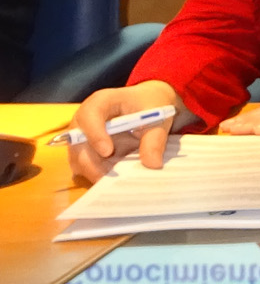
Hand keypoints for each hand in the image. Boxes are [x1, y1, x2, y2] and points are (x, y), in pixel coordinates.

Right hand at [64, 80, 181, 183]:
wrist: (145, 104)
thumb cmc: (148, 105)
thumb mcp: (157, 117)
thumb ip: (155, 139)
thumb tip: (152, 164)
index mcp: (102, 102)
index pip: (89, 115)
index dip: (95, 134)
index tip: (107, 151)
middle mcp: (84, 119)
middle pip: (77, 142)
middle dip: (91, 163)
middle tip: (110, 178)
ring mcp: (81, 136)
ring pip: (78, 159)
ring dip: (95, 172)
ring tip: (116, 181)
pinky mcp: (84, 151)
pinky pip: (85, 167)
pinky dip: (98, 174)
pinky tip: (114, 181)